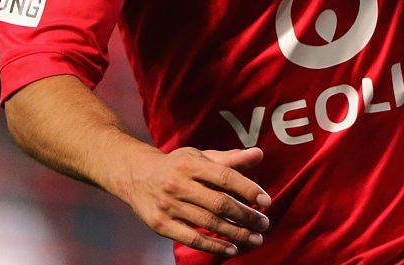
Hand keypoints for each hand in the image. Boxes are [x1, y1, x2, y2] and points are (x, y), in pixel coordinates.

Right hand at [123, 145, 270, 256]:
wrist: (136, 176)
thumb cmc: (178, 165)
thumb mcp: (201, 156)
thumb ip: (230, 158)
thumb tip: (259, 155)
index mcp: (191, 163)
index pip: (225, 177)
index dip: (248, 189)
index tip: (266, 201)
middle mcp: (179, 184)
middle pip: (219, 203)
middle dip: (246, 216)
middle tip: (264, 224)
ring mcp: (168, 206)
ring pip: (208, 223)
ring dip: (235, 233)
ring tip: (255, 239)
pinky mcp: (160, 225)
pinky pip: (192, 239)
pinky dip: (214, 246)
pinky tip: (232, 249)